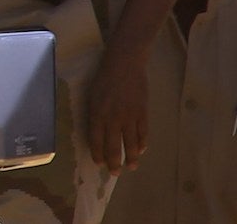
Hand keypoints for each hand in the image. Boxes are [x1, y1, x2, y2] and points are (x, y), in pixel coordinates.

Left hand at [86, 45, 149, 170]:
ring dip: (131, 158)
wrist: (124, 64)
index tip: (98, 163)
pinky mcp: (142, 114)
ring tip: (130, 167)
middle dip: (114, 162)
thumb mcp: (93, 95)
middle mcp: (113, 118)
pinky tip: (141, 150)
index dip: (98, 153)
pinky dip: (142, 144)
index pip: (96, 139)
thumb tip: (98, 130)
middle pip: (114, 146)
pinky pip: (143, 134)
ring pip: (131, 144)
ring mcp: (129, 117)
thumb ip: (95, 113)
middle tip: (114, 173)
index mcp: (97, 113)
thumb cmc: (104, 77)